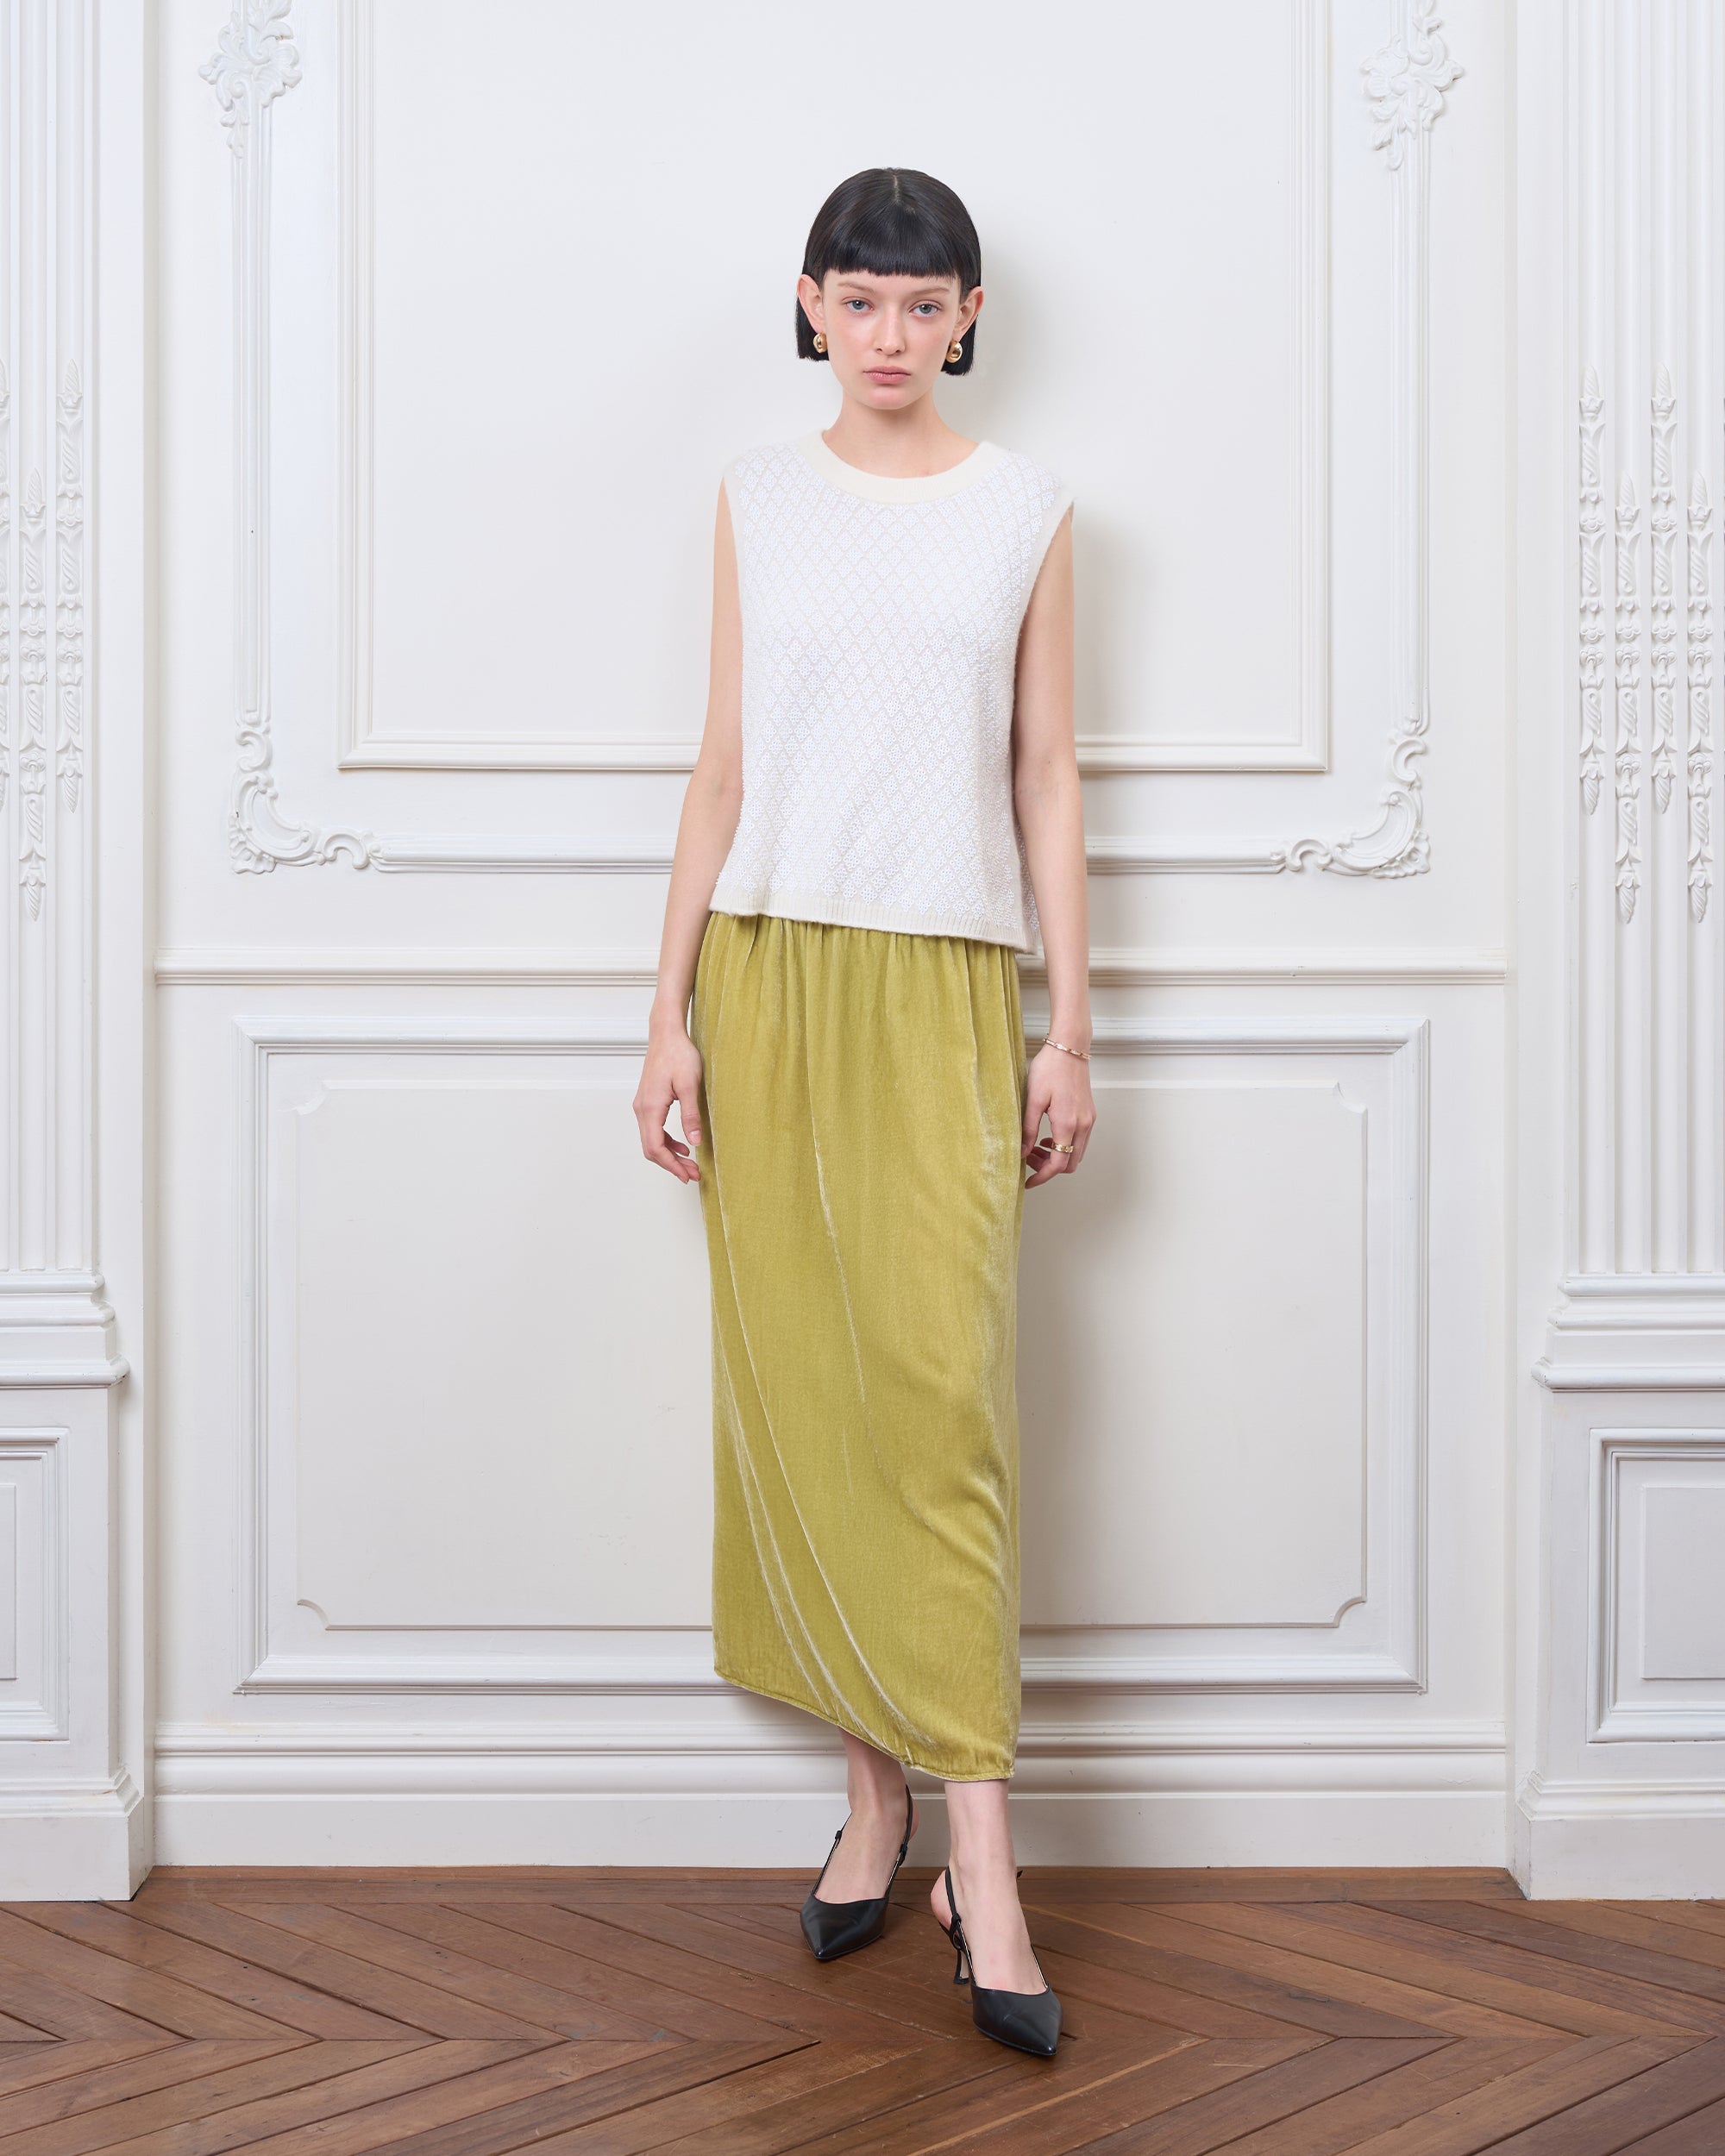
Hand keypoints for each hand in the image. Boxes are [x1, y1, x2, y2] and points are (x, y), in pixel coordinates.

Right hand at [634, 1020, 704, 1183]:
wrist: (666, 1035)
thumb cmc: (679, 1055)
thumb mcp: (691, 1085)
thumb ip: (691, 1115)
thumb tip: (695, 1143)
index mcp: (651, 1108)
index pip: (655, 1147)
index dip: (671, 1166)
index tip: (688, 1175)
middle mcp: (641, 1109)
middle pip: (651, 1148)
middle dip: (671, 1165)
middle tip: (693, 1174)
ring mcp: (642, 1106)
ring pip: (651, 1140)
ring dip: (669, 1155)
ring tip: (690, 1164)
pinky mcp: (647, 1102)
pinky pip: (653, 1130)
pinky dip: (666, 1142)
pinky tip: (682, 1145)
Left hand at [1022, 1042, 1094, 1187]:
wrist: (1069, 1047)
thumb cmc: (1050, 1068)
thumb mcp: (1032, 1099)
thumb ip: (1028, 1129)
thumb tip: (1021, 1152)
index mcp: (1068, 1123)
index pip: (1058, 1163)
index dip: (1042, 1176)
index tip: (1028, 1181)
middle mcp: (1083, 1125)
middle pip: (1070, 1163)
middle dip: (1049, 1167)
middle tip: (1028, 1158)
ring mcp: (1089, 1119)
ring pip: (1076, 1152)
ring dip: (1057, 1156)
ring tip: (1035, 1146)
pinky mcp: (1089, 1113)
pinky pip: (1079, 1140)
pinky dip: (1065, 1145)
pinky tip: (1048, 1136)